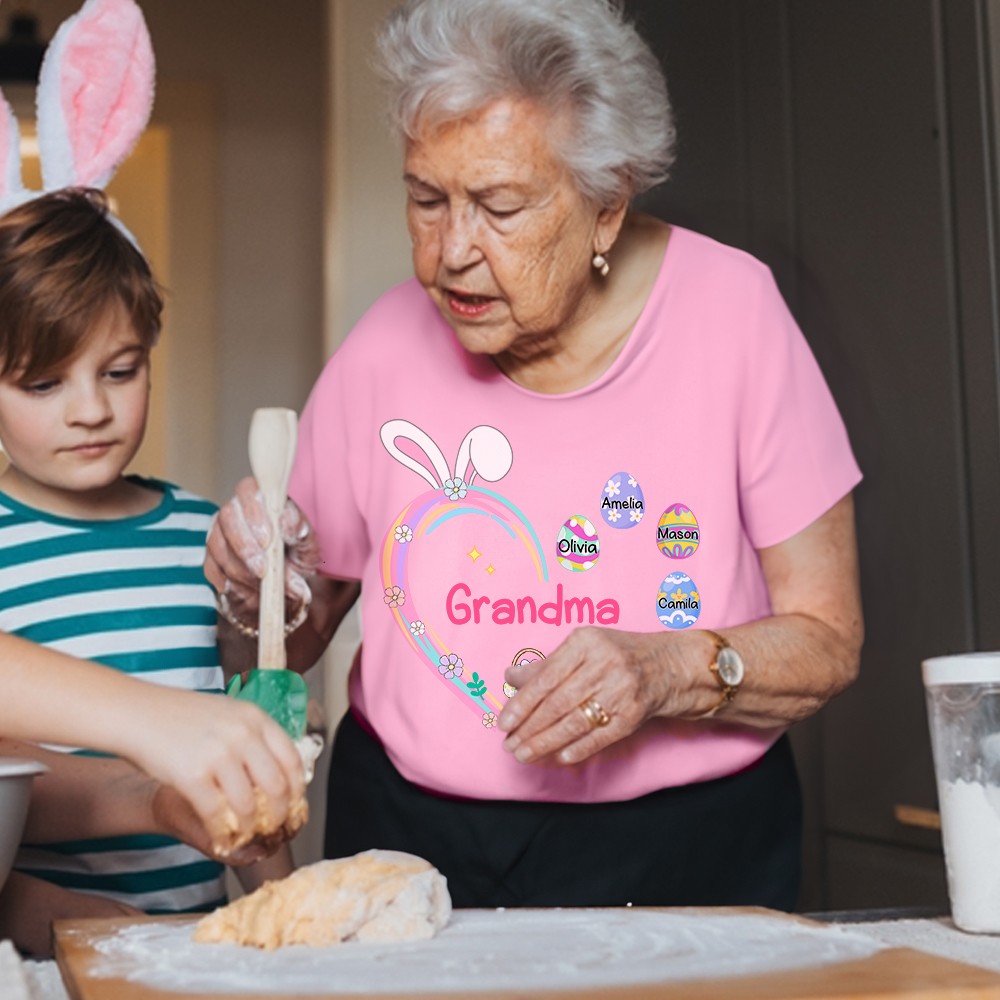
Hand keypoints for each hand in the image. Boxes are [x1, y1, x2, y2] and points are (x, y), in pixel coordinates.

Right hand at [122, 688, 305, 852]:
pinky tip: (220, 836)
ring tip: (244, 833)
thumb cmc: (180, 715)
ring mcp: (218, 754)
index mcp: (255, 717)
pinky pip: (216, 814)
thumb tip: (278, 772)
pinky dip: (221, 831)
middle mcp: (242, 734)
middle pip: (277, 785)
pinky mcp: (192, 775)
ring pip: (249, 805)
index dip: (297, 788)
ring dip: (249, 827)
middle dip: (279, 813)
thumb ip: (253, 736)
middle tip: (273, 826)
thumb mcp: (228, 713)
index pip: (291, 759)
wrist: (137, 712)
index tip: (294, 803)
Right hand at [205, 475, 321, 623]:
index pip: (249, 489)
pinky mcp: (211, 560)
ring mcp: (219, 535)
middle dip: (244, 546)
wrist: (285, 587)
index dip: (255, 513)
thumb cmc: (297, 557)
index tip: (268, 540)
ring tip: (261, 586)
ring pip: (216, 544)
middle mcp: (235, 512)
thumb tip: (290, 528)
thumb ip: (302, 535)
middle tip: (262, 570)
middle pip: (227, 517)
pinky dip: (229, 583)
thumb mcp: (308, 547)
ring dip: (239, 568)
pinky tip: (247, 592)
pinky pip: (211, 569)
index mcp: (261, 500)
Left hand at [498, 627, 672, 765]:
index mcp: (586, 642)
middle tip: (509, 744)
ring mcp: (622, 690)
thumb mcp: (583, 648)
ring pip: (575, 722)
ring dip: (546, 742)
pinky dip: (578, 748)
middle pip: (558, 703)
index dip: (522, 703)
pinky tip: (558, 757)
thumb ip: (547, 664)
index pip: (546, 677)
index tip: (503, 721)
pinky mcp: (634, 714)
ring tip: (524, 753)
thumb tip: (511, 677)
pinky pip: (600, 736)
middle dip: (529, 727)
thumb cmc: (617, 654)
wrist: (669, 665)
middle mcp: (604, 664)